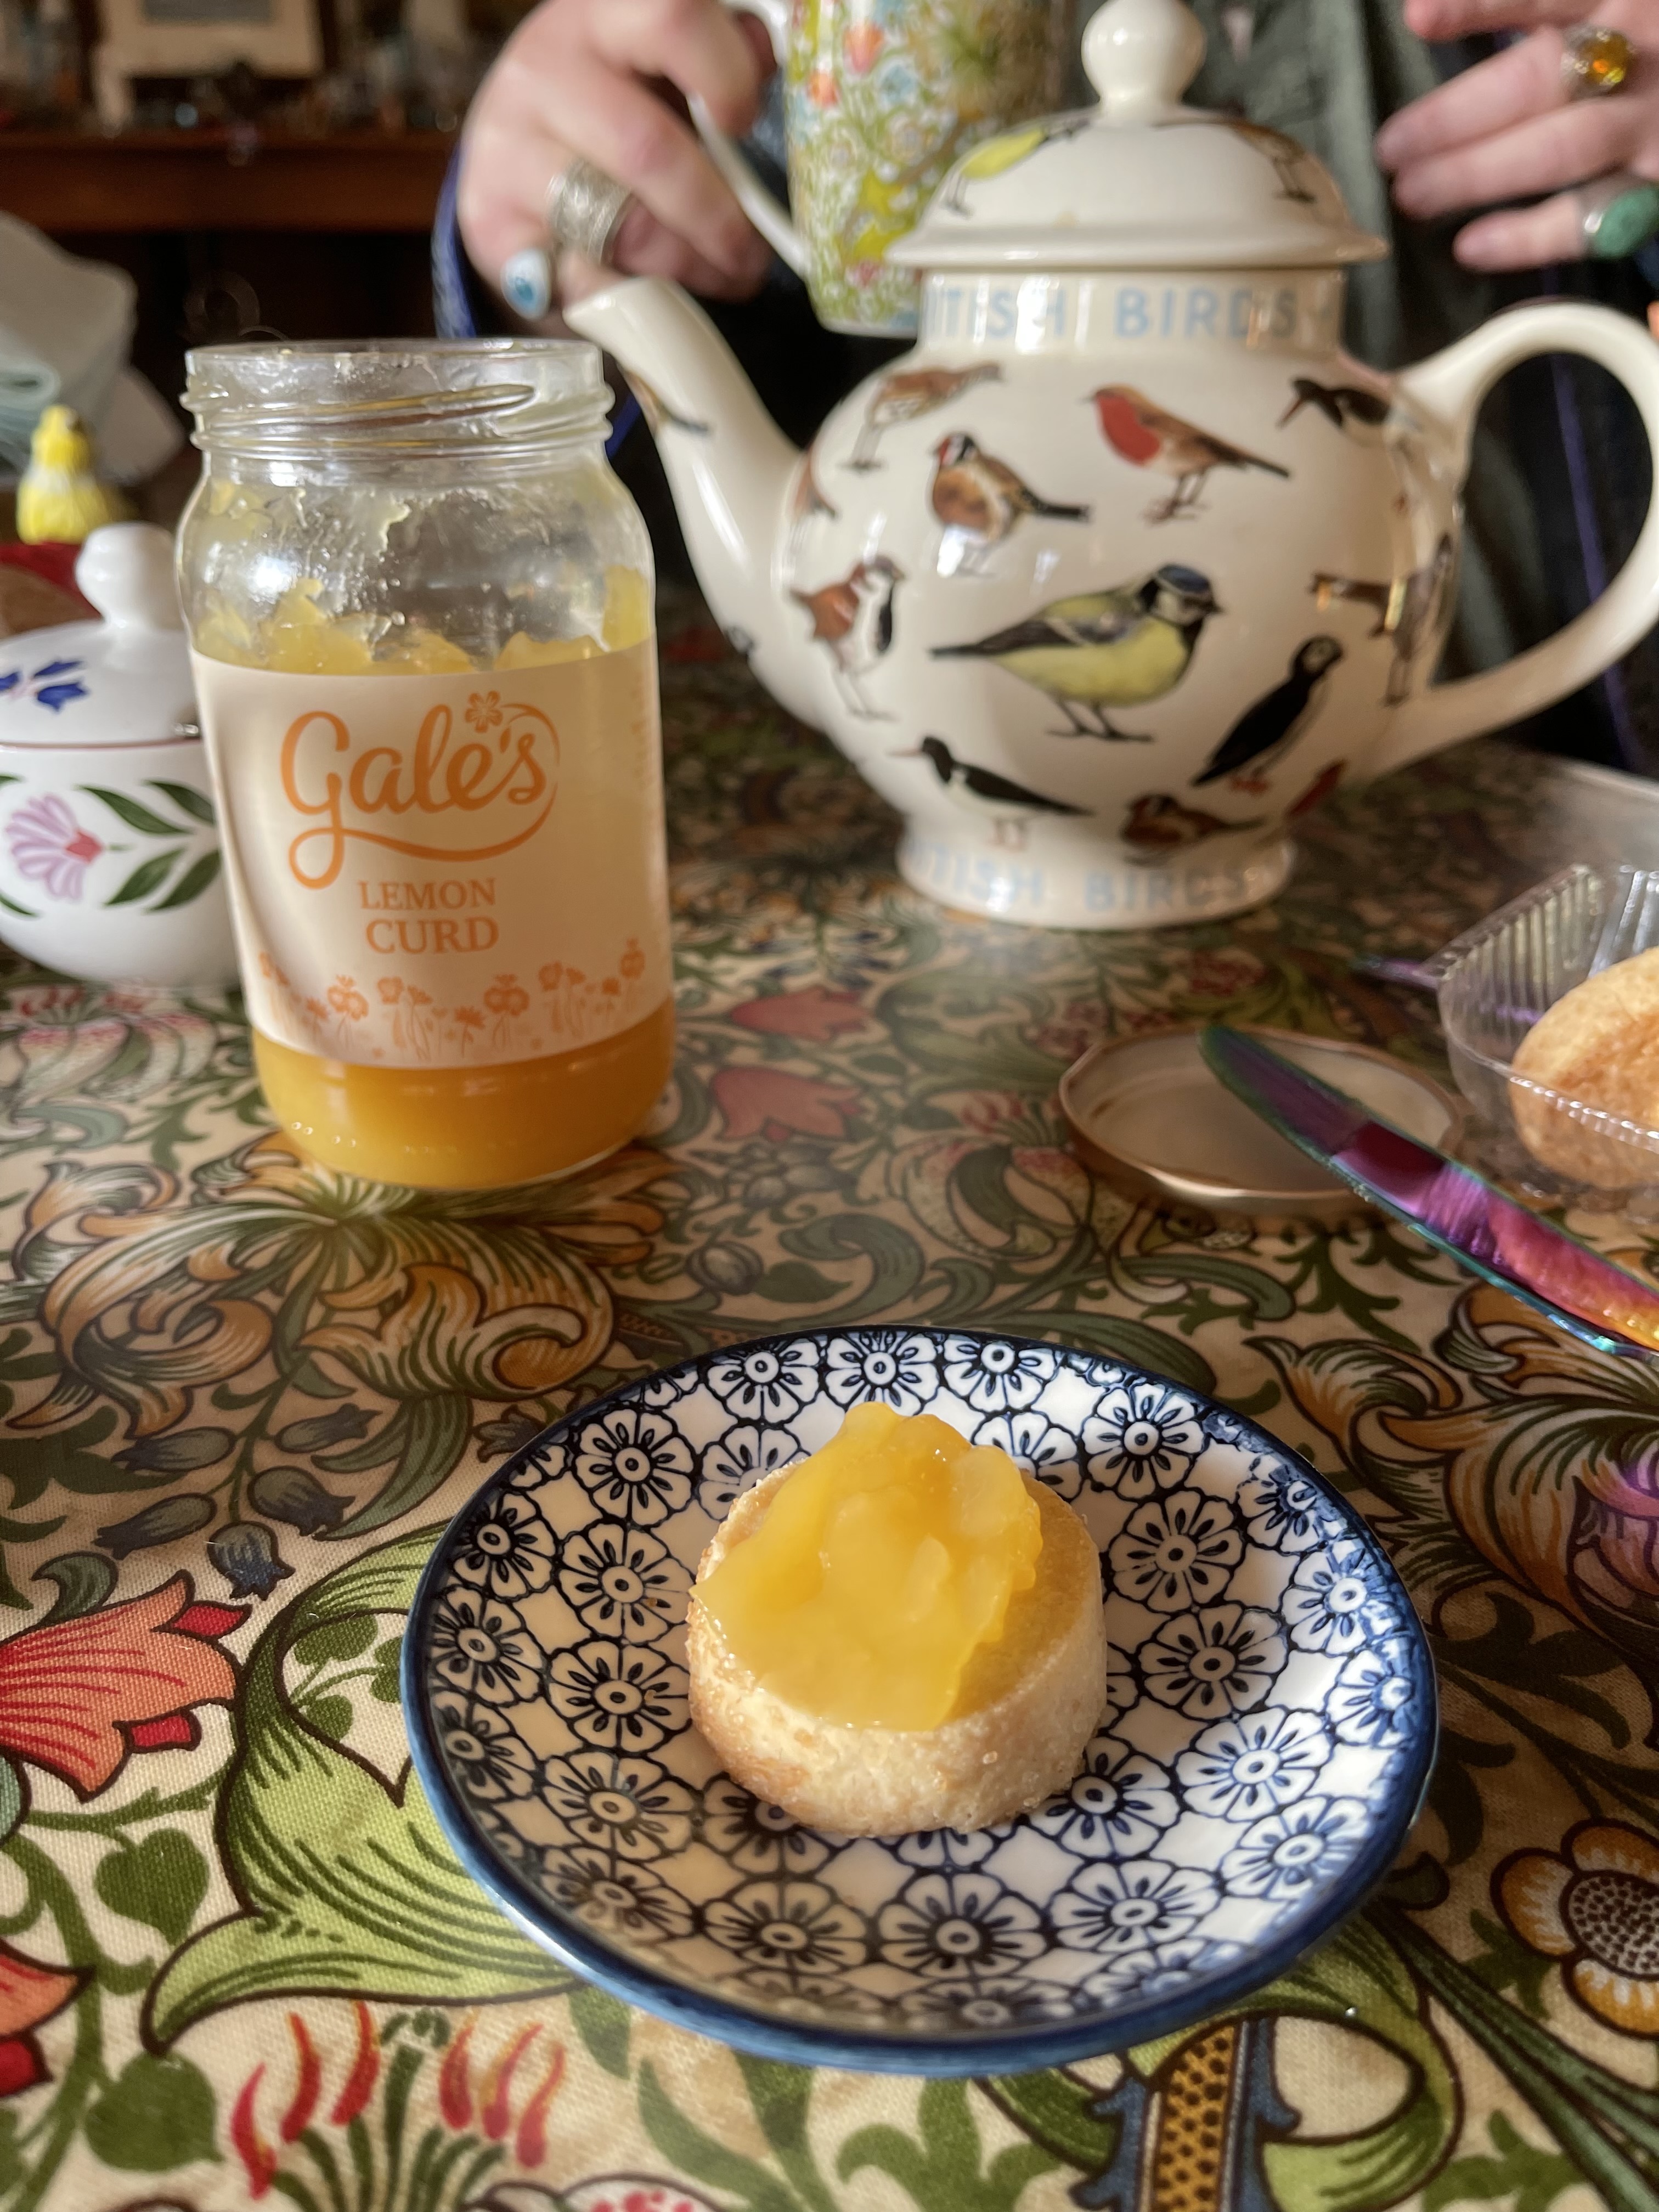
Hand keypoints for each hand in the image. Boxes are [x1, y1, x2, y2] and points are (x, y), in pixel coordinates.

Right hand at [457, 0, 775, 315]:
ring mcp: (509, 149)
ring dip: (686, 270)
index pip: (672, 20)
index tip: (744, 124)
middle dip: (716, 219)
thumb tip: (761, 65)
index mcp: (601, 17)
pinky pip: (583, 285)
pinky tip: (654, 305)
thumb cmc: (608, 105)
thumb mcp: (656, 66)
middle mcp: (545, 72)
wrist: (509, 151)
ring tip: (718, 281)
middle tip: (750, 258)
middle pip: (648, 150)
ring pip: (621, 228)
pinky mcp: (492, 225)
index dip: (726, 77)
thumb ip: (713, 57)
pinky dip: (632, 306)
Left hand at [1375, 0, 1658, 267]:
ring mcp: (1650, 123)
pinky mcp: (1658, 188)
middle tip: (1390, 149)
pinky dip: (1527, 237)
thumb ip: (1542, 13)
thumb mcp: (1602, 11)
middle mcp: (1639, 55)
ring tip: (1412, 194)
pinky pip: (1589, 219)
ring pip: (1558, 152)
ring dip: (1476, 175)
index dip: (1479, 7)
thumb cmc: (1640, 50)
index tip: (1417, 18)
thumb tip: (1428, 14)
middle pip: (1537, 83)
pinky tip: (1470, 246)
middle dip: (1455, 117)